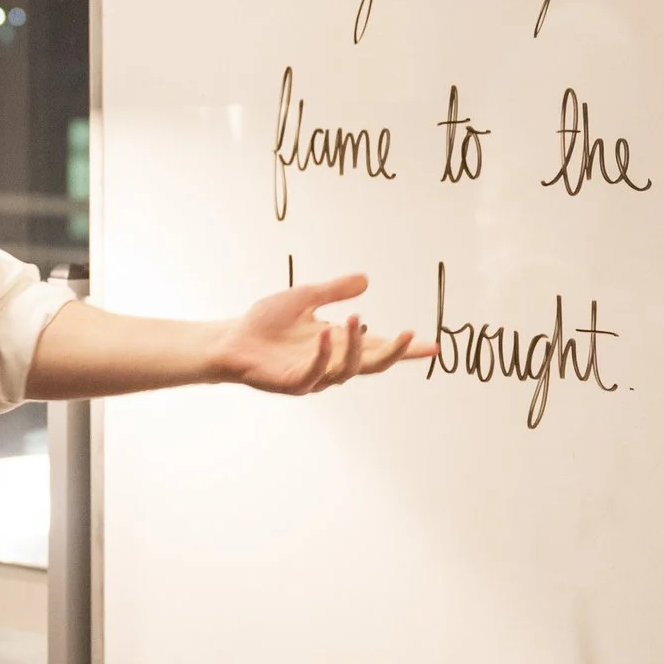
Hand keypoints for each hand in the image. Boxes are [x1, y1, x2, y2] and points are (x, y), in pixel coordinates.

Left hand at [211, 272, 427, 394]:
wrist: (230, 339)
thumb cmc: (265, 322)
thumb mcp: (305, 297)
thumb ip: (334, 290)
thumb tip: (367, 279)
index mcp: (338, 345)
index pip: (378, 347)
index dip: (405, 349)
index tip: (433, 346)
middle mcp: (331, 364)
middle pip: (373, 365)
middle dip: (395, 353)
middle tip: (409, 335)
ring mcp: (314, 377)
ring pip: (348, 369)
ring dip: (356, 345)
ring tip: (355, 318)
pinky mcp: (293, 383)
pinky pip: (314, 374)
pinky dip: (323, 356)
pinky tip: (325, 335)